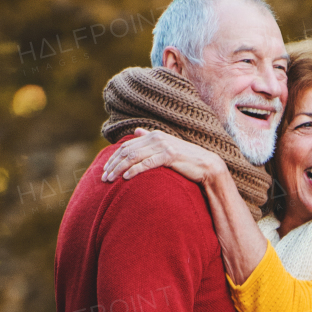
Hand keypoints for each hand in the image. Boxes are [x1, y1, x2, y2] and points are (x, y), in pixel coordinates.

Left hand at [102, 127, 224, 186]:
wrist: (207, 166)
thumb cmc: (186, 160)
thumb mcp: (166, 147)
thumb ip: (150, 139)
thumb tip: (137, 132)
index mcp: (154, 135)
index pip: (127, 146)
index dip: (113, 157)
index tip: (105, 169)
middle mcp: (156, 138)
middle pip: (127, 151)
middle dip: (113, 164)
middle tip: (104, 177)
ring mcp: (163, 146)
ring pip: (134, 157)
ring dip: (119, 169)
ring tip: (110, 180)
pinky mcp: (169, 156)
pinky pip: (147, 163)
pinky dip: (134, 170)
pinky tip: (126, 178)